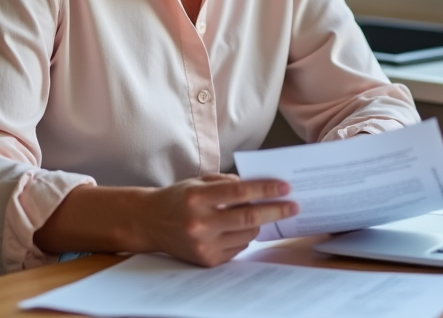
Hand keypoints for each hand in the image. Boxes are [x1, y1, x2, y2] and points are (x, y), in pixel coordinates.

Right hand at [135, 173, 297, 266]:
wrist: (149, 223)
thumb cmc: (178, 198)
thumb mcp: (198, 182)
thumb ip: (227, 182)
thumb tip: (259, 188)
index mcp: (197, 198)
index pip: (240, 192)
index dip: (265, 189)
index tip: (285, 187)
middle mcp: (200, 223)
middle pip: (249, 217)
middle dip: (276, 210)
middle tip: (293, 206)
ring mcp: (203, 245)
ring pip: (247, 234)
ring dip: (258, 223)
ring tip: (258, 214)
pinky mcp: (207, 260)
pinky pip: (238, 247)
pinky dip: (244, 236)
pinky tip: (237, 227)